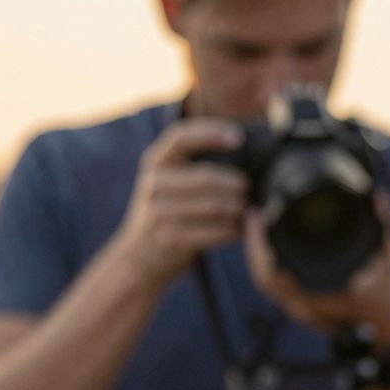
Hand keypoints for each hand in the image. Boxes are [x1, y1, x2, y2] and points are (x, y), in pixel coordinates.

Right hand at [112, 118, 247, 289]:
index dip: (211, 132)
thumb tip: (239, 147)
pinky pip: (214, 232)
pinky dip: (233, 230)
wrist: (139, 256)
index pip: (181, 137)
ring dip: (238, 208)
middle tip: (250, 188)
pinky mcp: (172, 238)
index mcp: (156, 163)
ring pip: (214, 206)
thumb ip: (191, 165)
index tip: (238, 137)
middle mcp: (155, 184)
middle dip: (236, 184)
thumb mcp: (167, 182)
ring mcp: (161, 213)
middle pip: (207, 178)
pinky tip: (240, 229)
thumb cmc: (165, 213)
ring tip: (248, 210)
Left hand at [244, 191, 389, 346]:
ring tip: (255, 226)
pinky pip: (273, 286)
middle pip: (264, 279)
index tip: (259, 216)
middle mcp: (306, 306)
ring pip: (266, 284)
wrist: (384, 326)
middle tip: (252, 216)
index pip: (275, 273)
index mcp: (322, 296)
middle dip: (252, 247)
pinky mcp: (300, 306)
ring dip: (256, 255)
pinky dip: (265, 264)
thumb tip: (378, 197)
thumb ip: (385, 225)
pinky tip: (266, 245)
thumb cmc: (386, 295)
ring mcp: (300, 309)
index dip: (260, 245)